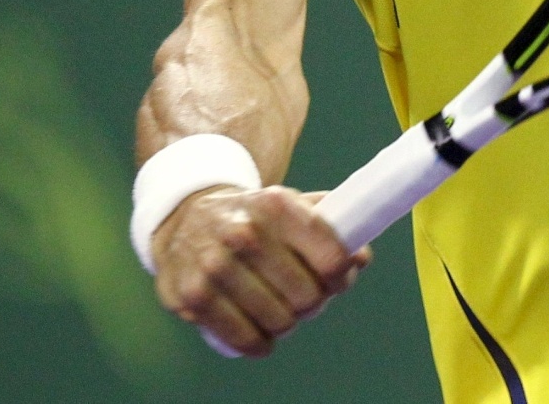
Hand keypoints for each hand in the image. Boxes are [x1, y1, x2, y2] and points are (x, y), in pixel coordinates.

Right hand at [151, 185, 368, 356]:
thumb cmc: (254, 216)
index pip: (331, 259)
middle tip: (307, 299)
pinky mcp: (192, 295)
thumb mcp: (291, 205)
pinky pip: (242, 337)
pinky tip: (262, 339)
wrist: (186, 216)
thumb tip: (362, 259)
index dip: (342, 277)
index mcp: (278, 206)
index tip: (338, 281)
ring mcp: (216, 265)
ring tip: (282, 313)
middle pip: (307, 296)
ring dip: (287, 324)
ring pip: (279, 320)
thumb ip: (332, 226)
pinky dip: (258, 344)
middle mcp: (246, 233)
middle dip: (314, 303)